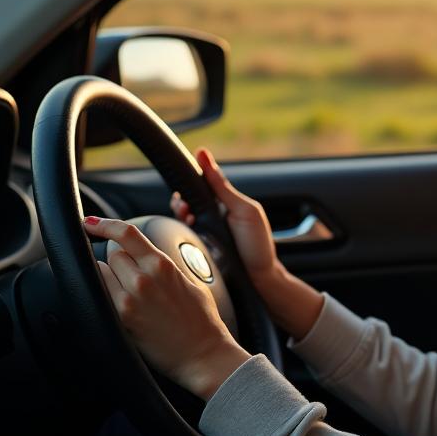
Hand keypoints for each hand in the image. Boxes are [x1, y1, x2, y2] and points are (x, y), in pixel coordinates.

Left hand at [83, 215, 248, 400]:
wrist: (204, 354)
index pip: (127, 233)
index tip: (91, 222)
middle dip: (118, 259)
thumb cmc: (202, 320)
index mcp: (163, 265)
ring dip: (110, 277)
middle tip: (131, 274)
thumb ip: (166, 267)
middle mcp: (144, 279)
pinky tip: (120, 303)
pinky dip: (106, 295)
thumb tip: (147, 258)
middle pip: (112, 253)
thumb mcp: (190, 282)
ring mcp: (129, 300)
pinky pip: (101, 296)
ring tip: (127, 291)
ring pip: (102, 273)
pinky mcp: (121, 319)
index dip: (104, 224)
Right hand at [171, 148, 324, 340]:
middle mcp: (211, 217)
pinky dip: (178, 226)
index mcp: (224, 204)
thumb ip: (223, 187)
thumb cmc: (257, 244)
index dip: (192, 180)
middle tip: (186, 203)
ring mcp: (203, 232)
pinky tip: (186, 225)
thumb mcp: (244, 210)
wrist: (258, 278)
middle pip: (188, 200)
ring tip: (187, 214)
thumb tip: (204, 156)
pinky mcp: (195, 246)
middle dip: (182, 198)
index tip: (186, 176)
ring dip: (180, 210)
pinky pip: (180, 233)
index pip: (201, 185)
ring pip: (182, 215)